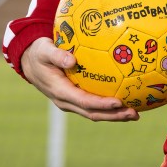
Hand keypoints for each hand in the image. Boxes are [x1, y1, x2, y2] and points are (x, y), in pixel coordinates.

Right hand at [21, 37, 138, 121]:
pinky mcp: (75, 98)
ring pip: (95, 113)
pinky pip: (94, 106)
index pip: (84, 101)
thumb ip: (57, 55)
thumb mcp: (44, 51)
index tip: (119, 102)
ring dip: (115, 115)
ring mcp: (71, 102)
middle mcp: (66, 101)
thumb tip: (72, 60)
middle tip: (135, 114)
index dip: (102, 104)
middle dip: (114, 115)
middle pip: (93, 113)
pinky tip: (127, 100)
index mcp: (60, 91)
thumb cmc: (39, 53)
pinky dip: (110, 107)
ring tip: (136, 113)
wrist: (30, 62)